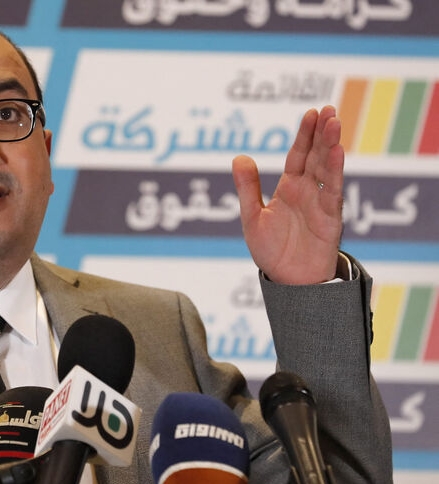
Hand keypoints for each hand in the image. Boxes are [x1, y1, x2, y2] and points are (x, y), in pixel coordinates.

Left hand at [232, 106, 343, 284]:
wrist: (288, 282)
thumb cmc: (271, 250)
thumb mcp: (252, 217)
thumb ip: (247, 188)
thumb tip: (239, 156)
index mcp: (288, 188)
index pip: (298, 155)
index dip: (304, 135)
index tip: (312, 112)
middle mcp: (307, 192)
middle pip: (315, 157)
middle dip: (322, 134)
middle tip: (328, 110)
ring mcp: (320, 204)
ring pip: (326, 169)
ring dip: (330, 146)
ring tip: (334, 123)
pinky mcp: (330, 219)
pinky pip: (332, 192)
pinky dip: (334, 172)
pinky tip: (337, 152)